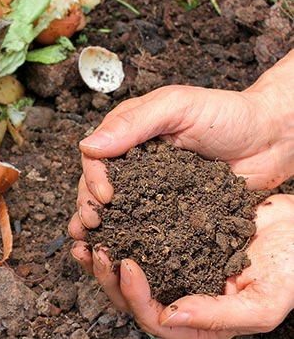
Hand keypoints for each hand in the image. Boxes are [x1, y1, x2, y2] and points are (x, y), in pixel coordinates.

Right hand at [69, 49, 293, 240]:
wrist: (271, 139)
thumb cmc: (227, 114)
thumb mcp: (178, 106)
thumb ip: (133, 123)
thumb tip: (88, 145)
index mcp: (129, 133)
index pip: (96, 156)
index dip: (93, 177)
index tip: (104, 196)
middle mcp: (135, 161)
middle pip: (98, 185)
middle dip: (89, 205)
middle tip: (92, 224)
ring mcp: (151, 187)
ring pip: (116, 207)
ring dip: (101, 226)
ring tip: (91, 244)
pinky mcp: (169, 209)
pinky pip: (145, 223)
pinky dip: (129, 237)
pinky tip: (119, 251)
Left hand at [73, 194, 293, 338]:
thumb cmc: (290, 267)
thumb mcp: (264, 301)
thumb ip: (219, 316)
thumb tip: (170, 316)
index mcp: (198, 319)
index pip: (155, 319)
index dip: (135, 296)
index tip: (126, 264)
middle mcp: (180, 294)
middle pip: (131, 298)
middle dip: (108, 277)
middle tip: (96, 249)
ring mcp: (174, 266)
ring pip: (127, 270)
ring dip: (104, 256)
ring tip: (86, 236)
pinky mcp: (171, 239)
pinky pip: (138, 239)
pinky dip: (119, 230)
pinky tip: (107, 217)